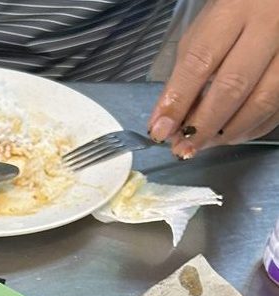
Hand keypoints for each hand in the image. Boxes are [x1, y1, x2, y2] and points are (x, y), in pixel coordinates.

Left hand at [148, 0, 278, 157]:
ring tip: (203, 144)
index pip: (200, 61)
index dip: (178, 101)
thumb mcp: (203, 35)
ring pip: (261, 102)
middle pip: (233, 85)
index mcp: (234, 11)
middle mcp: (269, 27)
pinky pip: (277, 109)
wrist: (275, 4)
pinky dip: (250, 129)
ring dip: (227, 132)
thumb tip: (165, 124)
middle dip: (203, 125)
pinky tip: (228, 135)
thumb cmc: (234, 18)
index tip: (160, 132)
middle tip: (183, 148)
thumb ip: (184, 76)